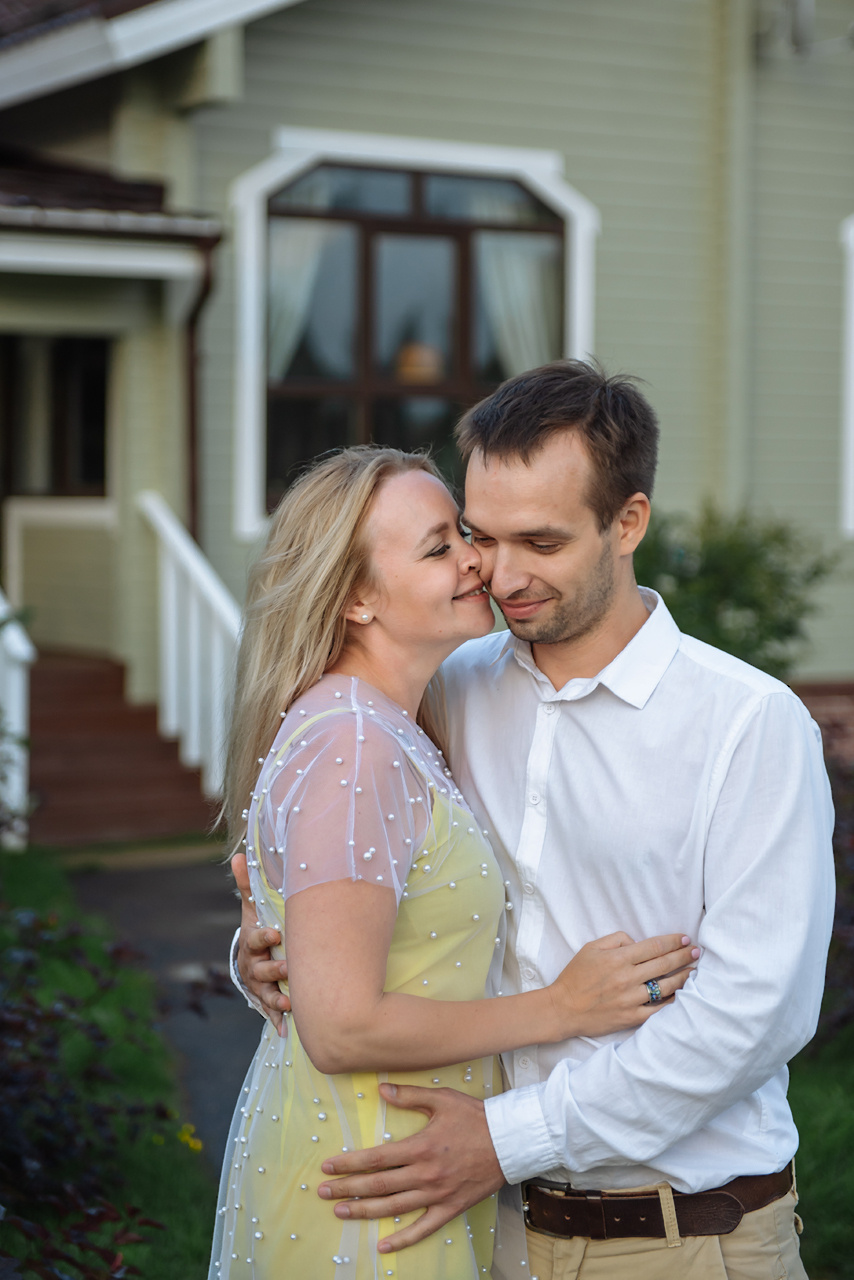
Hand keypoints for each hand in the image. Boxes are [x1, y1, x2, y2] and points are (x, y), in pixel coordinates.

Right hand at [231, 852, 290, 1032]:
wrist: (251, 959)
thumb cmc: (258, 928)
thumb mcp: (253, 908)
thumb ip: (248, 884)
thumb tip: (240, 855)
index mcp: (252, 943)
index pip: (255, 939)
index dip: (263, 937)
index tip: (275, 933)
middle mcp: (253, 967)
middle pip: (261, 969)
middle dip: (274, 969)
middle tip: (289, 967)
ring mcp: (260, 986)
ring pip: (266, 994)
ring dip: (277, 998)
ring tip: (291, 1001)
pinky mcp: (267, 1001)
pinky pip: (271, 1012)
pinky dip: (278, 1020)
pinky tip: (287, 1030)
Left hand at [317, 1083, 503, 1251]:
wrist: (510, 1141)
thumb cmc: (476, 1117)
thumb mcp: (442, 1099)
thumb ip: (409, 1095)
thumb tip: (381, 1089)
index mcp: (420, 1147)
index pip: (375, 1158)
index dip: (349, 1164)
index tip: (328, 1168)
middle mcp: (424, 1174)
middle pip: (378, 1185)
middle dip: (347, 1189)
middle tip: (323, 1193)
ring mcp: (437, 1194)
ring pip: (393, 1208)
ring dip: (365, 1212)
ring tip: (342, 1212)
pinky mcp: (450, 1208)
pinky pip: (422, 1228)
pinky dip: (402, 1240)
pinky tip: (383, 1246)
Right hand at [549, 931, 698, 1038]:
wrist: (564, 1008)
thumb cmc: (576, 976)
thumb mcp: (591, 948)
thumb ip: (616, 940)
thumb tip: (637, 942)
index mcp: (618, 958)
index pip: (654, 947)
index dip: (673, 942)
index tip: (685, 939)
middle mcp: (628, 978)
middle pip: (664, 964)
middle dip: (684, 956)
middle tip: (697, 951)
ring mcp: (631, 999)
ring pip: (666, 986)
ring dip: (683, 977)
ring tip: (694, 970)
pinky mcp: (631, 1017)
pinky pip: (658, 1009)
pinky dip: (673, 1001)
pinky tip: (682, 995)